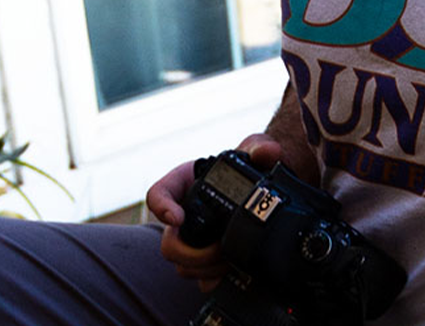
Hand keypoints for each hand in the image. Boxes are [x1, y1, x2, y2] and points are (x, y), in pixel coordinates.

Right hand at [146, 132, 287, 290]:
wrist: (264, 182)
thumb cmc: (250, 161)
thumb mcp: (255, 149)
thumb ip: (260, 146)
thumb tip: (266, 152)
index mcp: (186, 181)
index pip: (158, 194)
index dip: (161, 208)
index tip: (178, 218)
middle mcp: (184, 211)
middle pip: (168, 243)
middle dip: (192, 253)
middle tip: (218, 247)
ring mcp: (193, 236)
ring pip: (182, 265)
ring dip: (205, 267)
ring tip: (230, 257)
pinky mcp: (207, 254)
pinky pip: (198, 276)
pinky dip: (212, 278)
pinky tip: (229, 270)